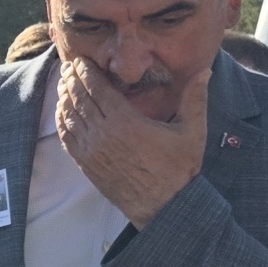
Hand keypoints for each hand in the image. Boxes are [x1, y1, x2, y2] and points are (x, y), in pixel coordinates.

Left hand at [54, 56, 207, 227]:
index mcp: (125, 122)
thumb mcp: (192, 132)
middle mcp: (103, 134)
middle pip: (79, 98)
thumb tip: (206, 70)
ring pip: (69, 116)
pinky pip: (66, 136)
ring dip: (65, 96)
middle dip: (72, 79)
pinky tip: (62, 109)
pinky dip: (61, 119)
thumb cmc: (179, 169)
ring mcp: (91, 150)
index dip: (86, 72)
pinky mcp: (85, 164)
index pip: (97, 89)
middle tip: (70, 66)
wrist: (163, 206)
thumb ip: (195, 99)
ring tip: (64, 82)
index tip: (82, 60)